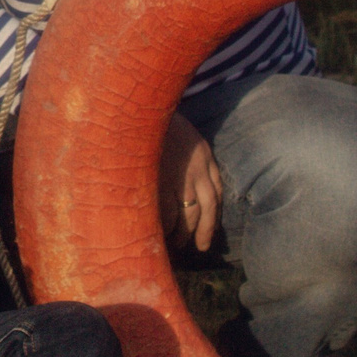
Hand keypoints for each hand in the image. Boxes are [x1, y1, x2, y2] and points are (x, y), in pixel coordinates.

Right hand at [164, 113, 221, 251]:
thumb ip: (184, 150)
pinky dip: (169, 227)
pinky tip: (163, 235)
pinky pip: (171, 214)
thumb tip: (179, 176)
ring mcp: (181, 177)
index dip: (215, 210)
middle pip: (209, 207)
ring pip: (191, 214)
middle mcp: (198, 168)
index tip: (211, 225)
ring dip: (186, 233)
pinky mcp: (163, 185)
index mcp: (203, 153)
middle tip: (201, 246)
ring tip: (179, 244)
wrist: (139, 110)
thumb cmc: (151, 119)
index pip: (217, 189)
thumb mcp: (177, 130)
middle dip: (206, 229)